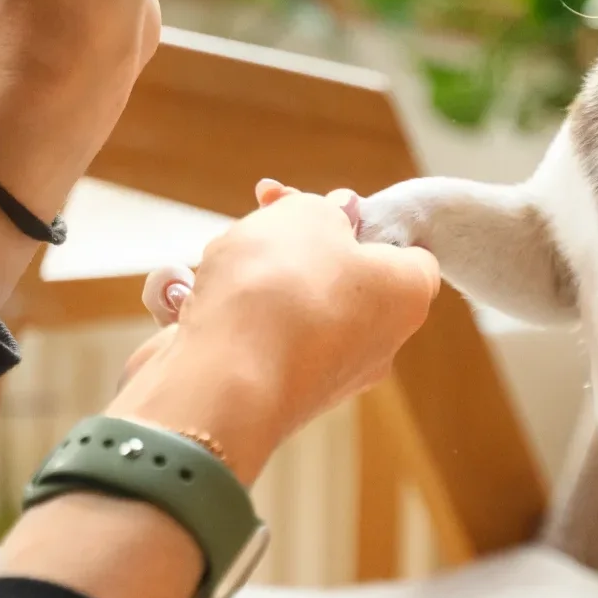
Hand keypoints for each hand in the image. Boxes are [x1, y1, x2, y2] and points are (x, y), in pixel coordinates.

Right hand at [107, 181, 441, 481]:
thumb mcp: (308, 215)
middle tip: (263, 212)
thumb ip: (324, 208)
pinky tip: (191, 301)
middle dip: (294, 241)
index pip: (405, 252)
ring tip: (220, 262)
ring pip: (285, 303)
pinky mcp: (268, 392)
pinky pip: (247, 337)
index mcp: (405, 297)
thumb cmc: (279, 289)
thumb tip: (336, 215)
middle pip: (338, 275)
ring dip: (249, 274)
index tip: (323, 205)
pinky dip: (220, 313)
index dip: (364, 220)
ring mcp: (320, 374)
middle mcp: (374, 344)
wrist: (221, 379)